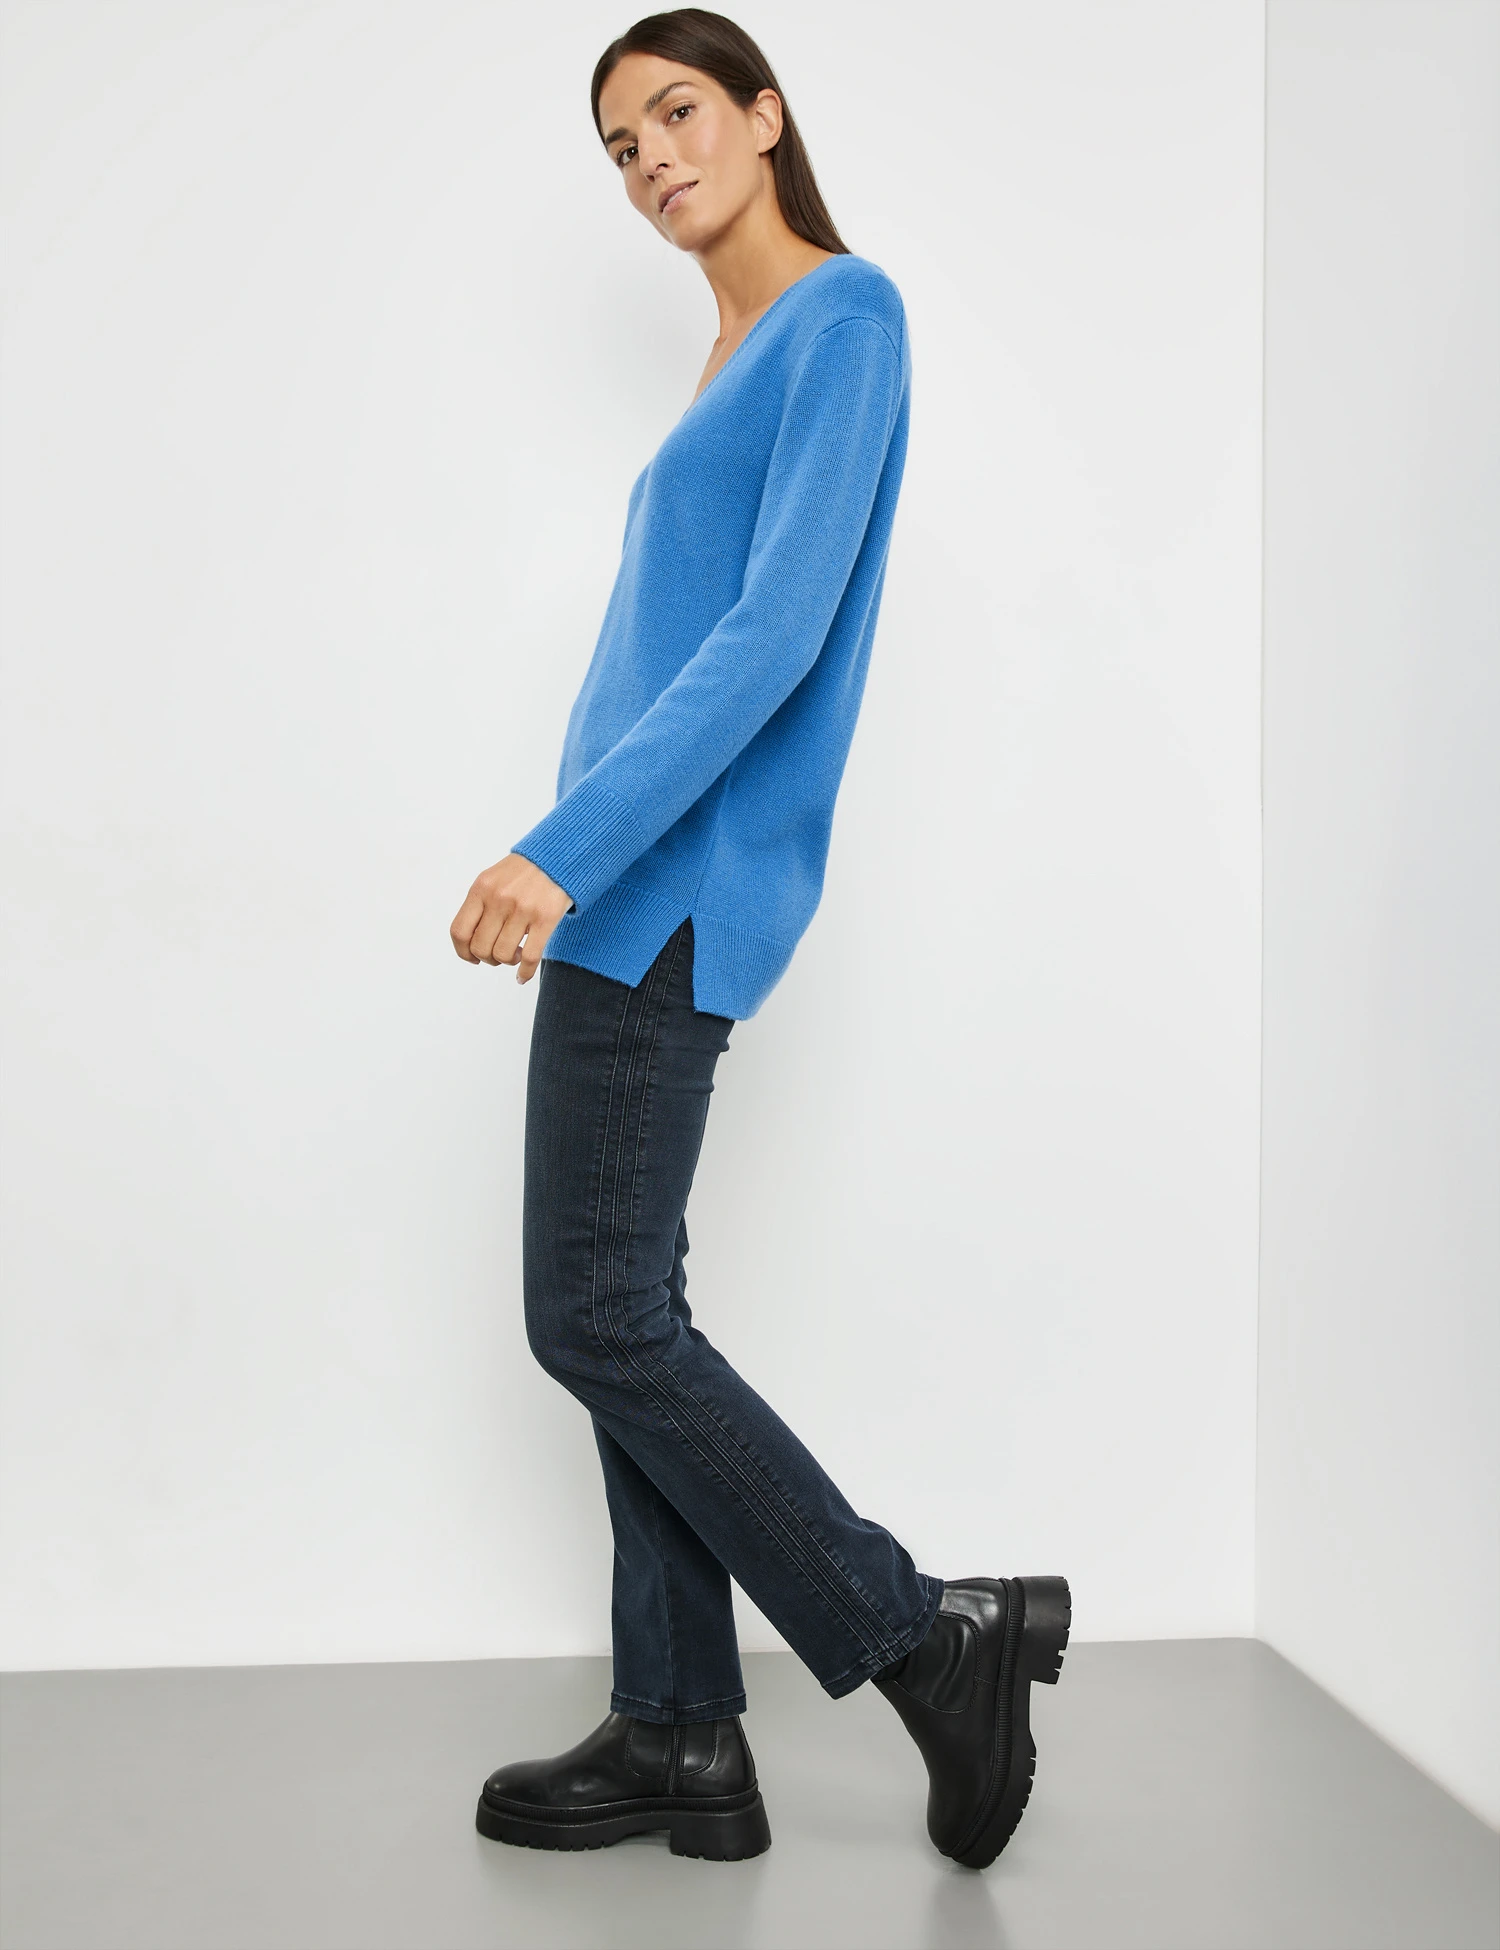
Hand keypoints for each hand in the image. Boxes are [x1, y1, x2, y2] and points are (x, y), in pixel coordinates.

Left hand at [449, 854, 572, 983]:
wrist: (559, 855)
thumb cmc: (524, 871)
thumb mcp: (494, 879)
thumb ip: (480, 904)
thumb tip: (470, 942)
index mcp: (481, 888)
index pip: (459, 931)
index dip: (463, 952)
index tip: (473, 958)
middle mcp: (499, 898)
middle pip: (481, 947)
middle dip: (488, 959)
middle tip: (499, 955)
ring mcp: (522, 908)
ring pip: (503, 955)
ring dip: (508, 962)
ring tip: (516, 954)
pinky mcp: (546, 917)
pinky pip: (530, 957)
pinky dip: (525, 973)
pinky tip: (523, 976)